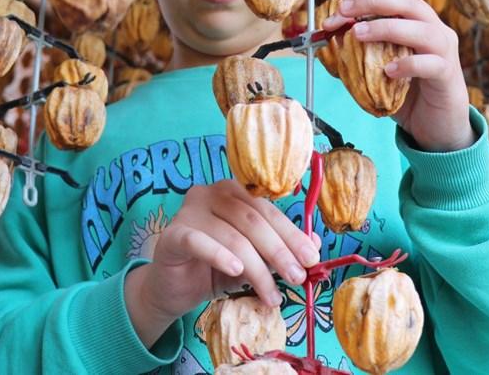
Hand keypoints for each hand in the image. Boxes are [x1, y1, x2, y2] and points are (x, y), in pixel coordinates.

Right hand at [124, 180, 319, 347]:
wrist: (175, 289)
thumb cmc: (215, 268)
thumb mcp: (254, 258)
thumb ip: (279, 248)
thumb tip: (315, 246)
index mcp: (233, 191)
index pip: (267, 210)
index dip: (292, 234)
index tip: (312, 258)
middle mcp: (210, 193)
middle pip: (252, 220)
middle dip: (279, 251)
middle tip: (297, 278)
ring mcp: (189, 211)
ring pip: (232, 236)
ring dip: (257, 269)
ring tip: (272, 295)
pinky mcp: (172, 234)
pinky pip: (199, 242)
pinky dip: (220, 256)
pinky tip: (236, 272)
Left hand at [322, 0, 475, 151]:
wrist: (436, 127)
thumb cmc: (409, 94)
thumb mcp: (380, 71)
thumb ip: (360, 57)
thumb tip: (328, 47)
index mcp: (419, 24)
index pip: (393, 1)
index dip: (364, 1)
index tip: (338, 11)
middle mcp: (436, 31)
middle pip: (409, 3)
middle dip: (374, 3)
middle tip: (346, 12)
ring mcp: (445, 52)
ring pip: (422, 30)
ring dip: (387, 28)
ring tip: (359, 35)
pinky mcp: (448, 76)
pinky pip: (431, 64)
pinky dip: (408, 65)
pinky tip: (388, 71)